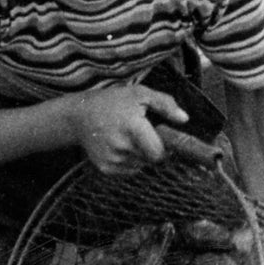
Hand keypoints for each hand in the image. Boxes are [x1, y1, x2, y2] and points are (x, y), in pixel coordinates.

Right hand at [70, 85, 186, 174]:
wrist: (79, 116)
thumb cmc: (113, 102)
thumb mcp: (139, 94)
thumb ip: (165, 104)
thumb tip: (184, 119)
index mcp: (133, 127)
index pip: (159, 153)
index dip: (164, 149)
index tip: (161, 138)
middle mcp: (122, 146)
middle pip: (151, 160)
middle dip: (152, 150)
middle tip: (141, 134)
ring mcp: (112, 159)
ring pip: (140, 166)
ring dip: (140, 156)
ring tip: (127, 138)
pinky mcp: (105, 168)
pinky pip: (128, 170)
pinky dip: (128, 161)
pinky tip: (118, 145)